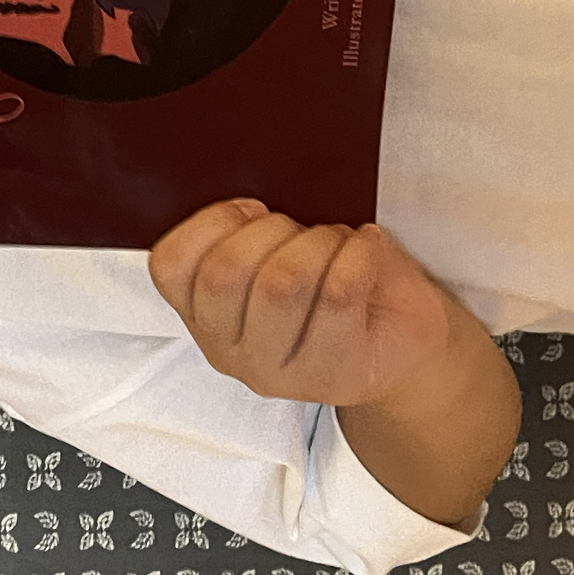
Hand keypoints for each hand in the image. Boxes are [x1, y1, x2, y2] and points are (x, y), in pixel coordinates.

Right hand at [147, 201, 458, 410]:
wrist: (402, 341)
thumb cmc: (339, 289)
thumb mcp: (276, 256)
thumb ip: (245, 232)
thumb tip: (250, 201)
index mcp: (204, 318)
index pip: (170, 267)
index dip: (211, 222)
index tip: (251, 211)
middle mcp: (232, 354)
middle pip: (224, 272)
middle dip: (270, 229)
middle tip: (301, 231)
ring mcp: (281, 371)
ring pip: (281, 282)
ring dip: (317, 243)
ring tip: (337, 245)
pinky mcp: (335, 373)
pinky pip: (338, 292)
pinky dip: (358, 253)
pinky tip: (366, 250)